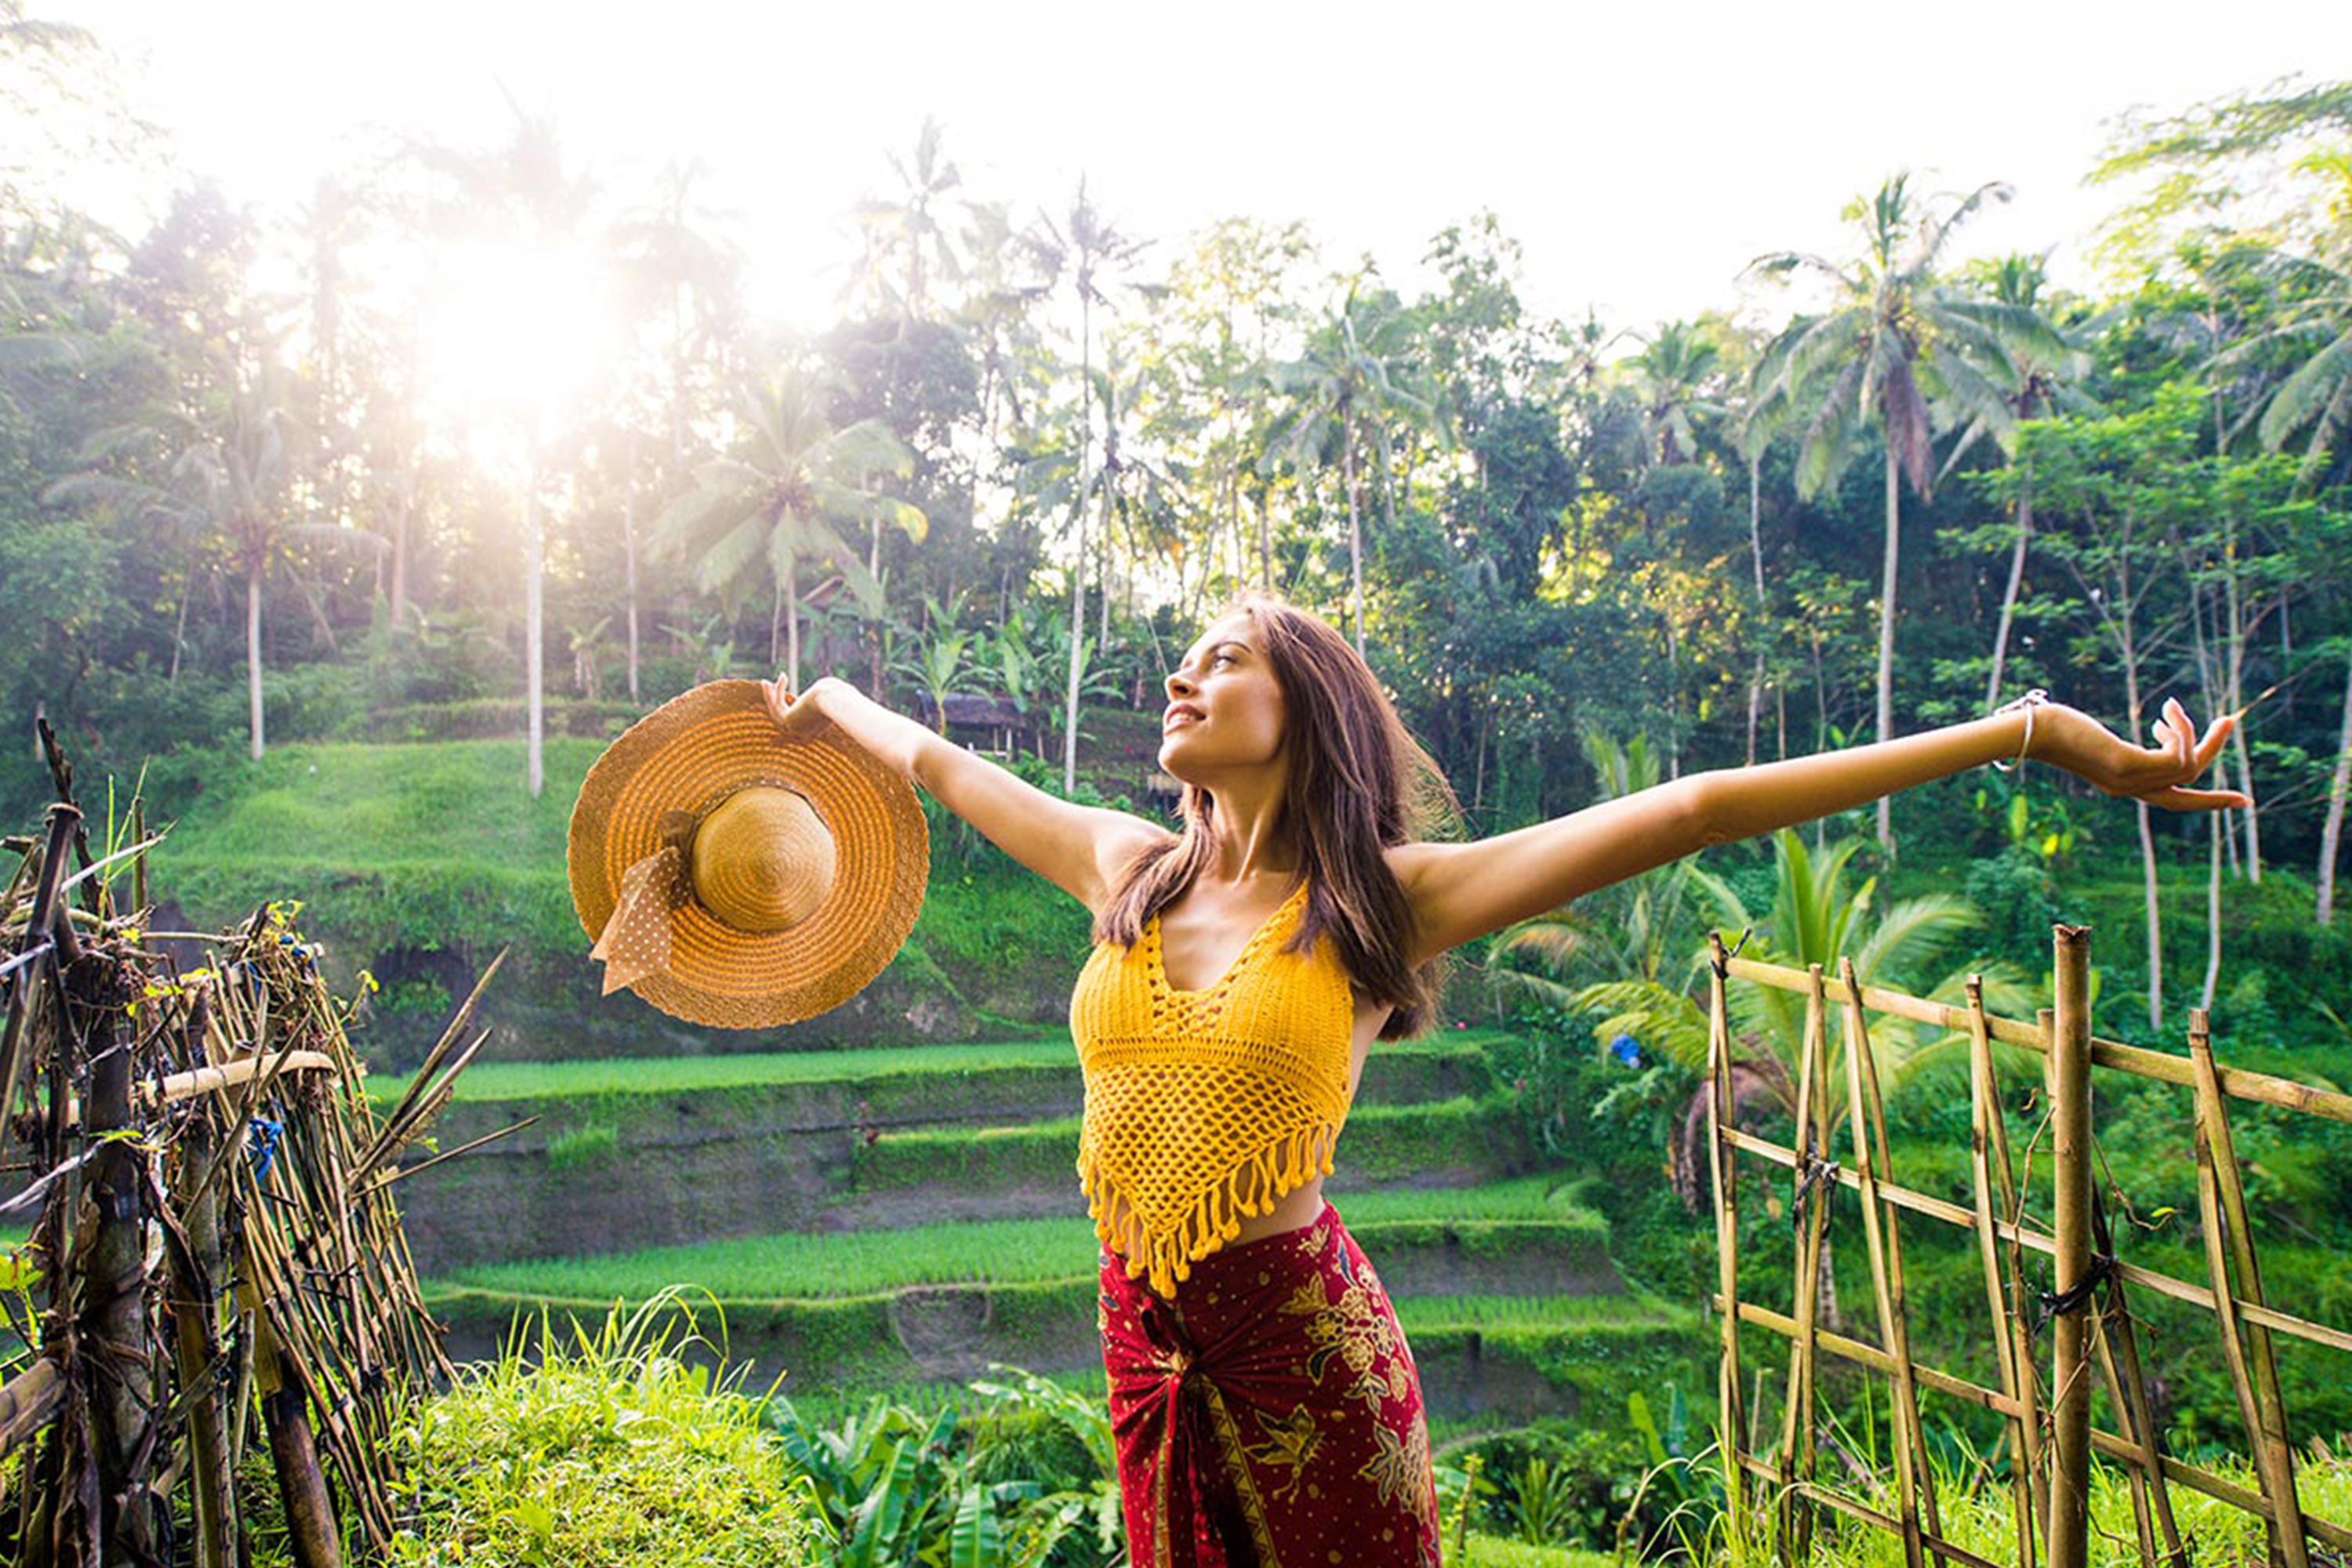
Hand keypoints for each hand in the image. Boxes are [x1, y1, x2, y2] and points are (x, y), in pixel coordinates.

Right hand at [764, 674, 839, 741]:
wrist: (836, 701)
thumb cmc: (840, 698)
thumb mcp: (830, 702)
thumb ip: (825, 699)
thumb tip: (825, 690)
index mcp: (812, 734)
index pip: (794, 740)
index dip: (782, 741)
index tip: (772, 742)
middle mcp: (801, 735)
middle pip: (779, 723)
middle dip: (768, 709)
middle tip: (755, 704)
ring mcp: (794, 729)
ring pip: (775, 712)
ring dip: (769, 695)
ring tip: (764, 682)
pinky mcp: (788, 720)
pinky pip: (776, 704)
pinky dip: (777, 690)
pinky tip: (781, 676)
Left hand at [2032, 697, 2249, 810]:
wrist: (2032, 732)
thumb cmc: (2057, 729)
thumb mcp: (2096, 739)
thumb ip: (2121, 743)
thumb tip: (2154, 730)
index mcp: (2125, 785)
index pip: (2175, 800)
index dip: (2210, 801)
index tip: (2243, 801)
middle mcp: (2131, 789)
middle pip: (2190, 785)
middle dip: (2213, 753)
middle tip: (2228, 720)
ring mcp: (2130, 781)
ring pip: (2189, 766)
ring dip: (2192, 732)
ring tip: (2171, 707)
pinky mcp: (2128, 766)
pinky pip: (2177, 757)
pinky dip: (2181, 732)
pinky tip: (2166, 713)